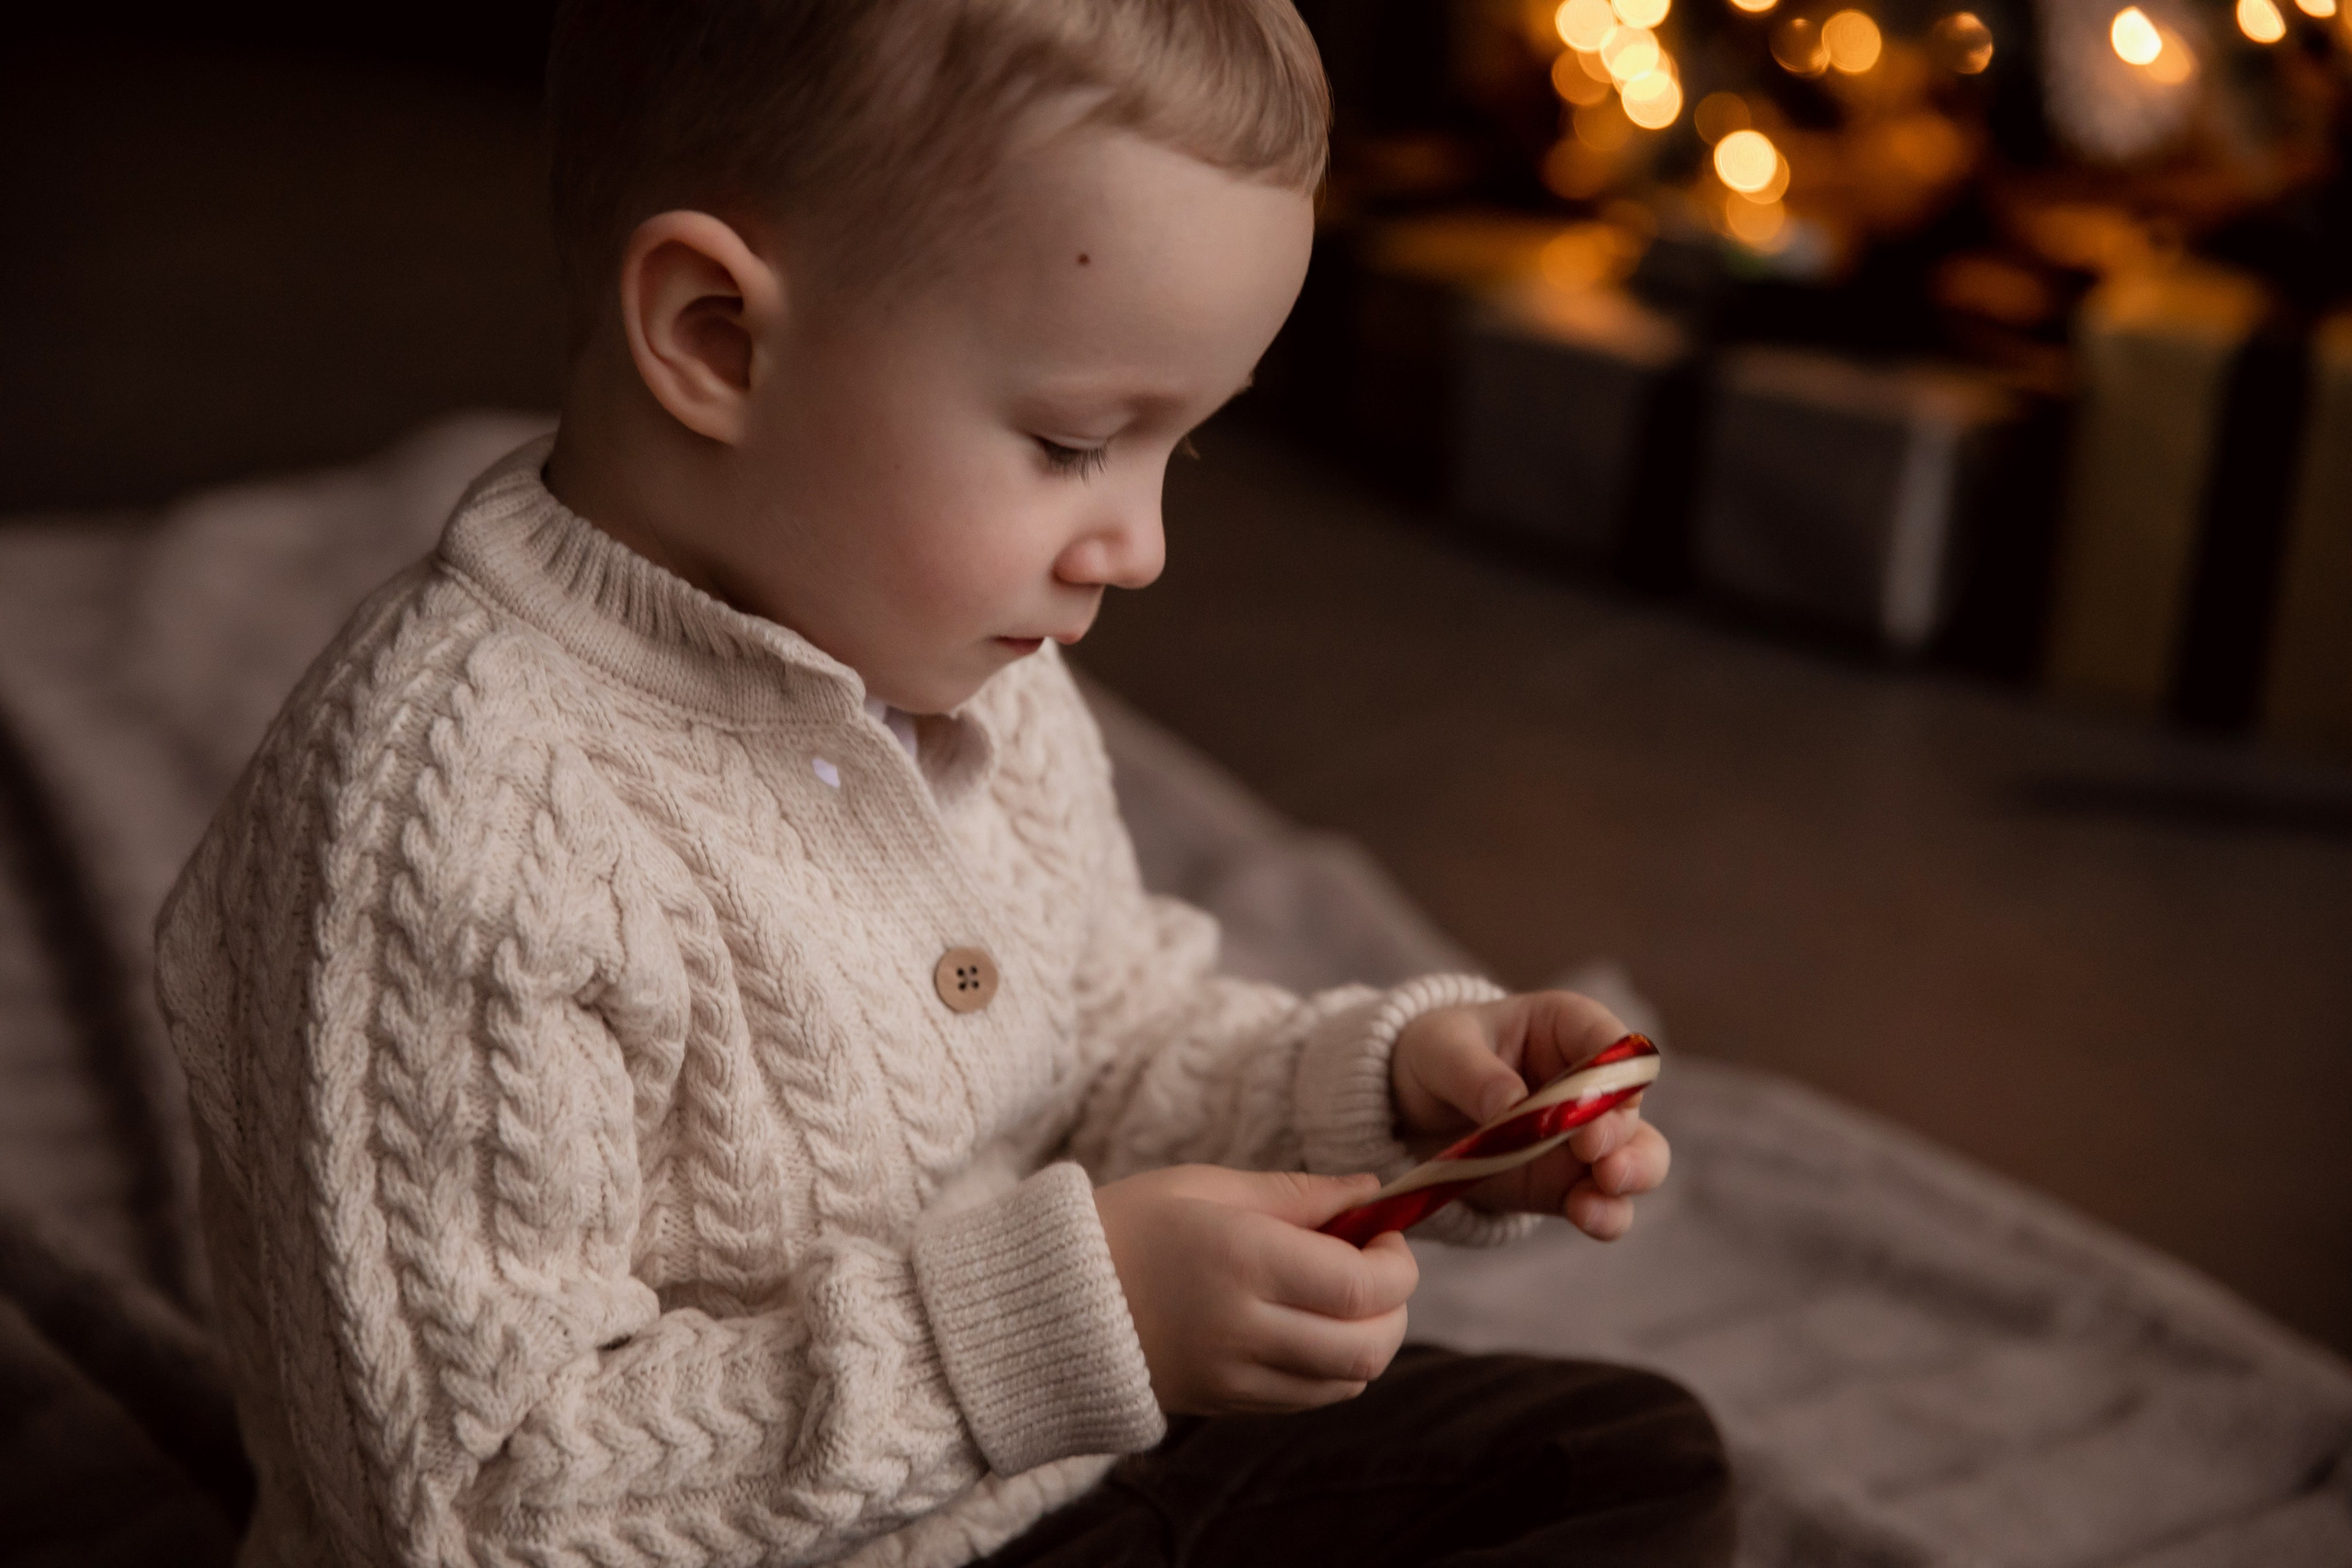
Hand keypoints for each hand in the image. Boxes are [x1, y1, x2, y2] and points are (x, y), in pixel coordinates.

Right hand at [1094, 1166, 1417, 1415]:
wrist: (1045, 1300)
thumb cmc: (1125, 1225)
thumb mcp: (1204, 1186)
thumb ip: (1296, 1193)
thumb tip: (1371, 1189)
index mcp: (1243, 1260)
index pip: (1362, 1285)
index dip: (1396, 1264)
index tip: (1385, 1232)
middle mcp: (1244, 1328)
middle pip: (1369, 1346)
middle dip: (1394, 1307)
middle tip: (1375, 1265)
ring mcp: (1234, 1377)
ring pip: (1348, 1381)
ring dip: (1367, 1339)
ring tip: (1339, 1295)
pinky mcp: (1224, 1404)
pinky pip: (1308, 1398)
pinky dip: (1332, 1367)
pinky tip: (1307, 1324)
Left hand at [1390, 991, 1670, 1239]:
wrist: (1411, 1109)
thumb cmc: (1437, 1055)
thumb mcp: (1442, 1049)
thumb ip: (1477, 1074)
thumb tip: (1512, 1104)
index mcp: (1568, 1027)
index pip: (1612, 1041)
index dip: (1615, 1072)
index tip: (1604, 1103)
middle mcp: (1590, 1083)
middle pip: (1631, 1105)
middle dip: (1620, 1130)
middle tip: (1593, 1151)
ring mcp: (1585, 1138)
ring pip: (1637, 1158)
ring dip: (1632, 1174)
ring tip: (1605, 1186)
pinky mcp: (1568, 1184)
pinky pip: (1603, 1202)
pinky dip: (1605, 1213)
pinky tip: (1591, 1217)